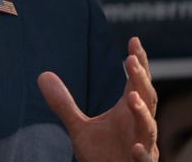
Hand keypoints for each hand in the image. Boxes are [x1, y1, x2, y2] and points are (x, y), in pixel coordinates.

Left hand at [38, 36, 158, 161]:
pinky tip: (135, 148)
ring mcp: (143, 147)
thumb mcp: (79, 128)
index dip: (139, 64)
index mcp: (129, 112)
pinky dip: (142, 155)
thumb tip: (42, 75)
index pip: (137, 83)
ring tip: (132, 97)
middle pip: (146, 99)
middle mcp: (139, 126)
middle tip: (132, 59)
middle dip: (141, 80)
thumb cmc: (103, 156)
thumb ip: (64, 104)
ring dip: (142, 113)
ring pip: (148, 128)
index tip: (134, 41)